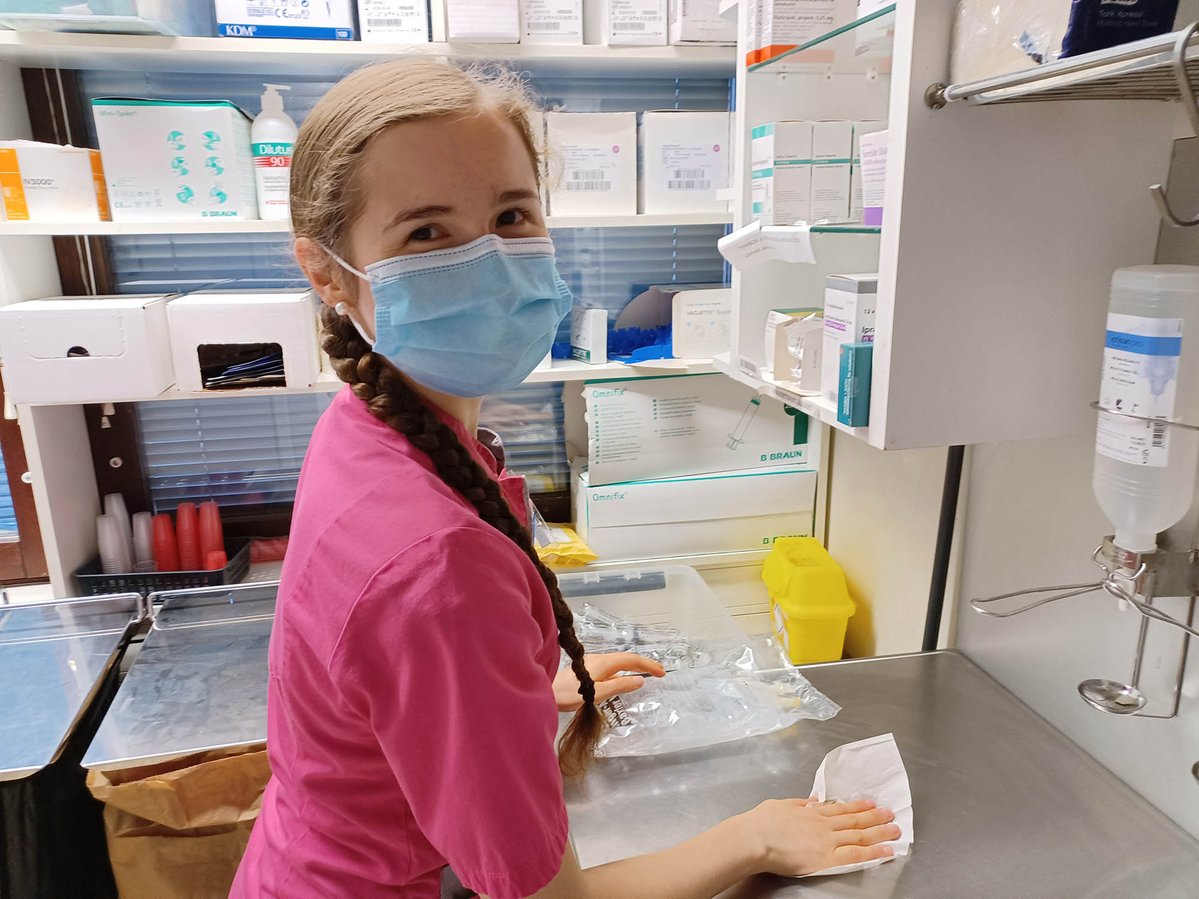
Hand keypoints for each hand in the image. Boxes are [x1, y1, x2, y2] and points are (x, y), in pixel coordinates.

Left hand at [553, 652, 665, 711]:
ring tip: (645, 675)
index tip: (662, 673)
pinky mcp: (587, 669)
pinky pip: (610, 668)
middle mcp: (599, 659)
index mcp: (604, 663)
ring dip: (633, 667)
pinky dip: (622, 671)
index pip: (631, 660)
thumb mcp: (597, 693)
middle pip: (626, 659)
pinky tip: (623, 680)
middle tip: (659, 672)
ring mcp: (592, 664)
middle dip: (643, 664)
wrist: (545, 691)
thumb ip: (619, 686)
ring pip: (618, 663)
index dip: (648, 665)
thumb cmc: (569, 694)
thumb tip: (639, 680)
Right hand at [734, 798, 898, 876]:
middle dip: (874, 816)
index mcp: (811, 813)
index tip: (870, 802)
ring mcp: (827, 840)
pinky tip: (886, 850)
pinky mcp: (826, 858)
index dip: (857, 806)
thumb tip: (812, 800)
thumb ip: (799, 803)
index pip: (840, 809)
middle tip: (890, 813)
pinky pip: (855, 854)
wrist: (755, 838)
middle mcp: (823, 825)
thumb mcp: (780, 805)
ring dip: (879, 832)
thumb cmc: (761, 823)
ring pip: (859, 835)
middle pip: (854, 821)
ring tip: (895, 829)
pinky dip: (873, 852)